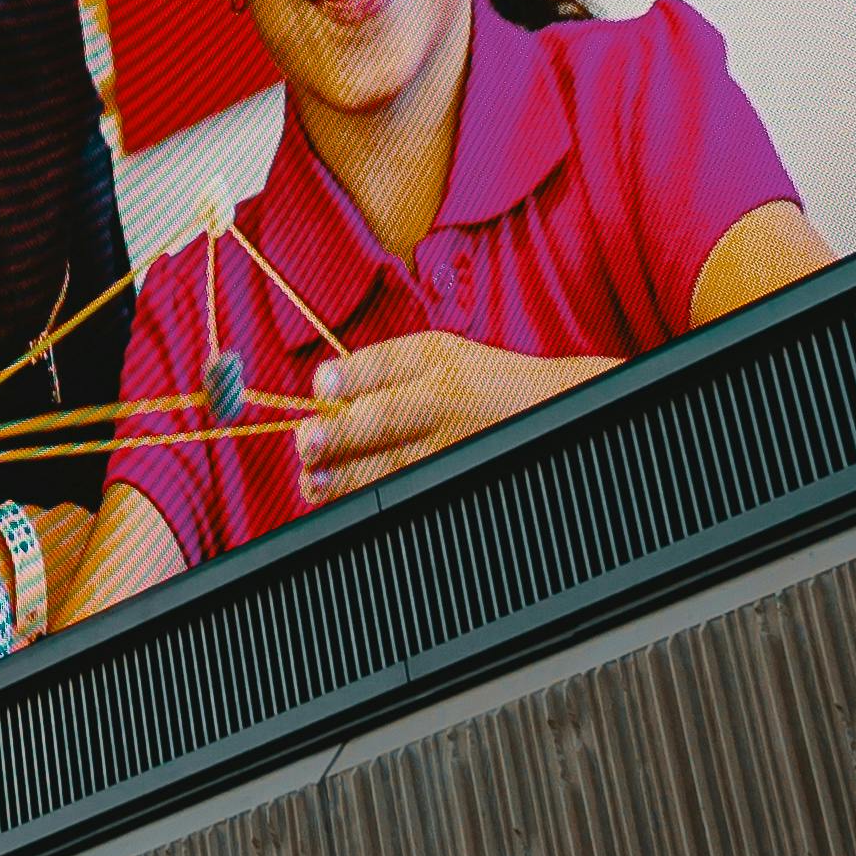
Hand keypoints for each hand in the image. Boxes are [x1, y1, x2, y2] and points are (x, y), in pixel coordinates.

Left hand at [291, 331, 614, 502]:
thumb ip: (374, 366)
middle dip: (342, 438)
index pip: (386, 367)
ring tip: (312, 484)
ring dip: (349, 479)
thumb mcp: (434, 352)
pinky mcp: (456, 483)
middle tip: (306, 445)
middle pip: (388, 422)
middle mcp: (447, 409)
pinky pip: (412, 496)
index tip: (317, 393)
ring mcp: (453, 452)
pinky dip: (376, 502)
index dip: (348, 381)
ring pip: (397, 469)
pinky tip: (347, 503)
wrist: (549, 410)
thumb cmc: (479, 379)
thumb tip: (319, 386)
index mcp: (438, 367)